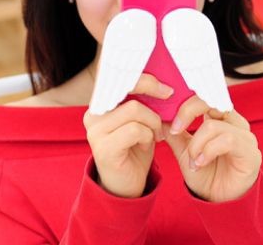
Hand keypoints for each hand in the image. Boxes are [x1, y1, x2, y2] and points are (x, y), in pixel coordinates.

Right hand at [83, 73, 173, 197]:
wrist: (127, 185)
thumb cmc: (136, 148)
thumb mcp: (141, 120)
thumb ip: (144, 100)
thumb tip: (165, 80)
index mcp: (100, 103)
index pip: (116, 77)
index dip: (142, 76)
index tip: (165, 85)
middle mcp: (93, 114)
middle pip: (125, 87)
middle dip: (151, 89)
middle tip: (169, 95)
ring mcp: (95, 131)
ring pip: (134, 109)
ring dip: (153, 121)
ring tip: (155, 135)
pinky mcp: (103, 148)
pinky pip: (136, 130)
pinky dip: (148, 136)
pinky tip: (147, 145)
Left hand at [162, 96, 261, 202]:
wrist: (219, 202)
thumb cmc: (206, 174)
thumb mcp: (184, 152)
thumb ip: (175, 134)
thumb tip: (161, 117)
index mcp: (220, 117)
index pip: (204, 96)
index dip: (184, 103)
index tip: (170, 120)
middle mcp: (234, 122)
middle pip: (210, 101)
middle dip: (187, 112)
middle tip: (175, 129)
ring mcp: (245, 135)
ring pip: (213, 125)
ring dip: (196, 144)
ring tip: (193, 161)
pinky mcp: (250, 151)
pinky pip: (227, 140)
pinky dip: (208, 151)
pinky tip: (201, 163)